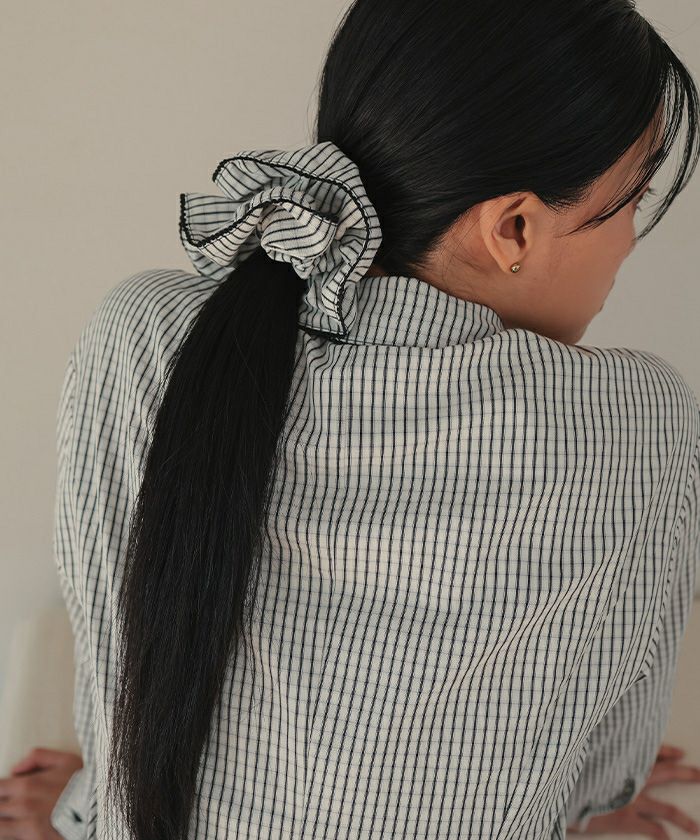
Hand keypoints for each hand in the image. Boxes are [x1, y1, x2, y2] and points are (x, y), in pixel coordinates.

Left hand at [0, 747, 82, 838]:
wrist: (99, 807)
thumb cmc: (84, 784)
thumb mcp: (66, 760)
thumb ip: (38, 757)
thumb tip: (15, 769)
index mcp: (27, 784)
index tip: (4, 792)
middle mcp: (23, 805)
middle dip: (0, 806)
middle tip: (8, 806)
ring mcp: (27, 825)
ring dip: (2, 823)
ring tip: (10, 821)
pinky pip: (11, 839)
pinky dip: (10, 835)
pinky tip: (16, 831)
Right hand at [568, 744, 699, 837]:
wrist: (564, 790)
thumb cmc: (571, 771)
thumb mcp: (583, 752)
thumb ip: (597, 748)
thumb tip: (603, 738)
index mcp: (621, 759)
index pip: (651, 751)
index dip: (667, 751)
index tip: (680, 753)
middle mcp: (631, 777)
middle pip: (665, 774)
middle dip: (685, 773)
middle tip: (698, 774)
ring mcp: (632, 799)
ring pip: (667, 808)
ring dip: (683, 818)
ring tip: (695, 827)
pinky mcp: (627, 818)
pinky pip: (652, 828)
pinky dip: (662, 835)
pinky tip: (668, 839)